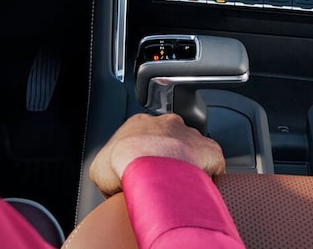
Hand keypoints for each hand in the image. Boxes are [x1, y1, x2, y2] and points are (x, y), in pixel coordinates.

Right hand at [89, 112, 225, 195]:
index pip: (145, 134)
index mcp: (140, 123)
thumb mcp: (98, 170)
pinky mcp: (209, 149)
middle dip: (168, 155)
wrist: (147, 168)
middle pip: (171, 137)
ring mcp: (190, 134)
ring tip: (180, 187)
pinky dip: (210, 173)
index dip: (144, 153)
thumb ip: (105, 170)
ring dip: (188, 164)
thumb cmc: (122, 165)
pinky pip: (214, 161)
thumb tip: (111, 186)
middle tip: (162, 179)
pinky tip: (201, 188)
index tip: (144, 170)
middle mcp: (168, 124)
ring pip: (193, 147)